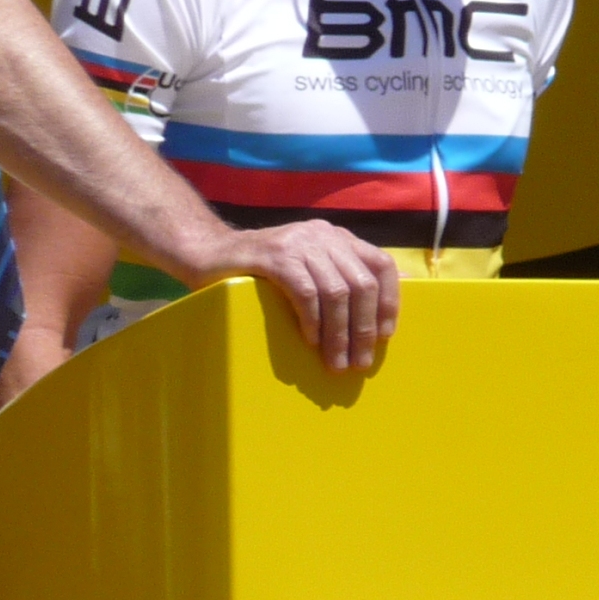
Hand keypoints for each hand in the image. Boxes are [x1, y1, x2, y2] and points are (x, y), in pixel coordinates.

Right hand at [210, 221, 400, 370]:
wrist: (209, 253)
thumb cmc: (261, 271)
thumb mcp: (307, 268)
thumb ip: (339, 278)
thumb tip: (379, 308)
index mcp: (337, 238)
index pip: (380, 265)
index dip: (389, 301)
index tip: (385, 336)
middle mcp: (323, 236)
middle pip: (361, 284)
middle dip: (364, 329)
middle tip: (359, 362)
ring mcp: (299, 243)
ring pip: (336, 292)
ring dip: (339, 334)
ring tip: (335, 363)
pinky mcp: (274, 257)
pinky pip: (305, 292)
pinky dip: (312, 321)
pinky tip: (310, 341)